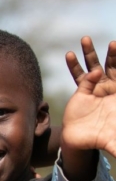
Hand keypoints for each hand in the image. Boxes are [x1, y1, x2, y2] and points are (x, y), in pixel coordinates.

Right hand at [64, 37, 115, 156]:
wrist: (83, 141)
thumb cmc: (103, 139)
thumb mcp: (115, 140)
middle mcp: (110, 89)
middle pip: (112, 67)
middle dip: (112, 55)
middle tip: (113, 43)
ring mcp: (96, 89)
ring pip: (94, 66)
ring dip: (89, 53)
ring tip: (85, 39)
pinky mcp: (81, 91)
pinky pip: (78, 76)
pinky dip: (74, 65)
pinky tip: (69, 56)